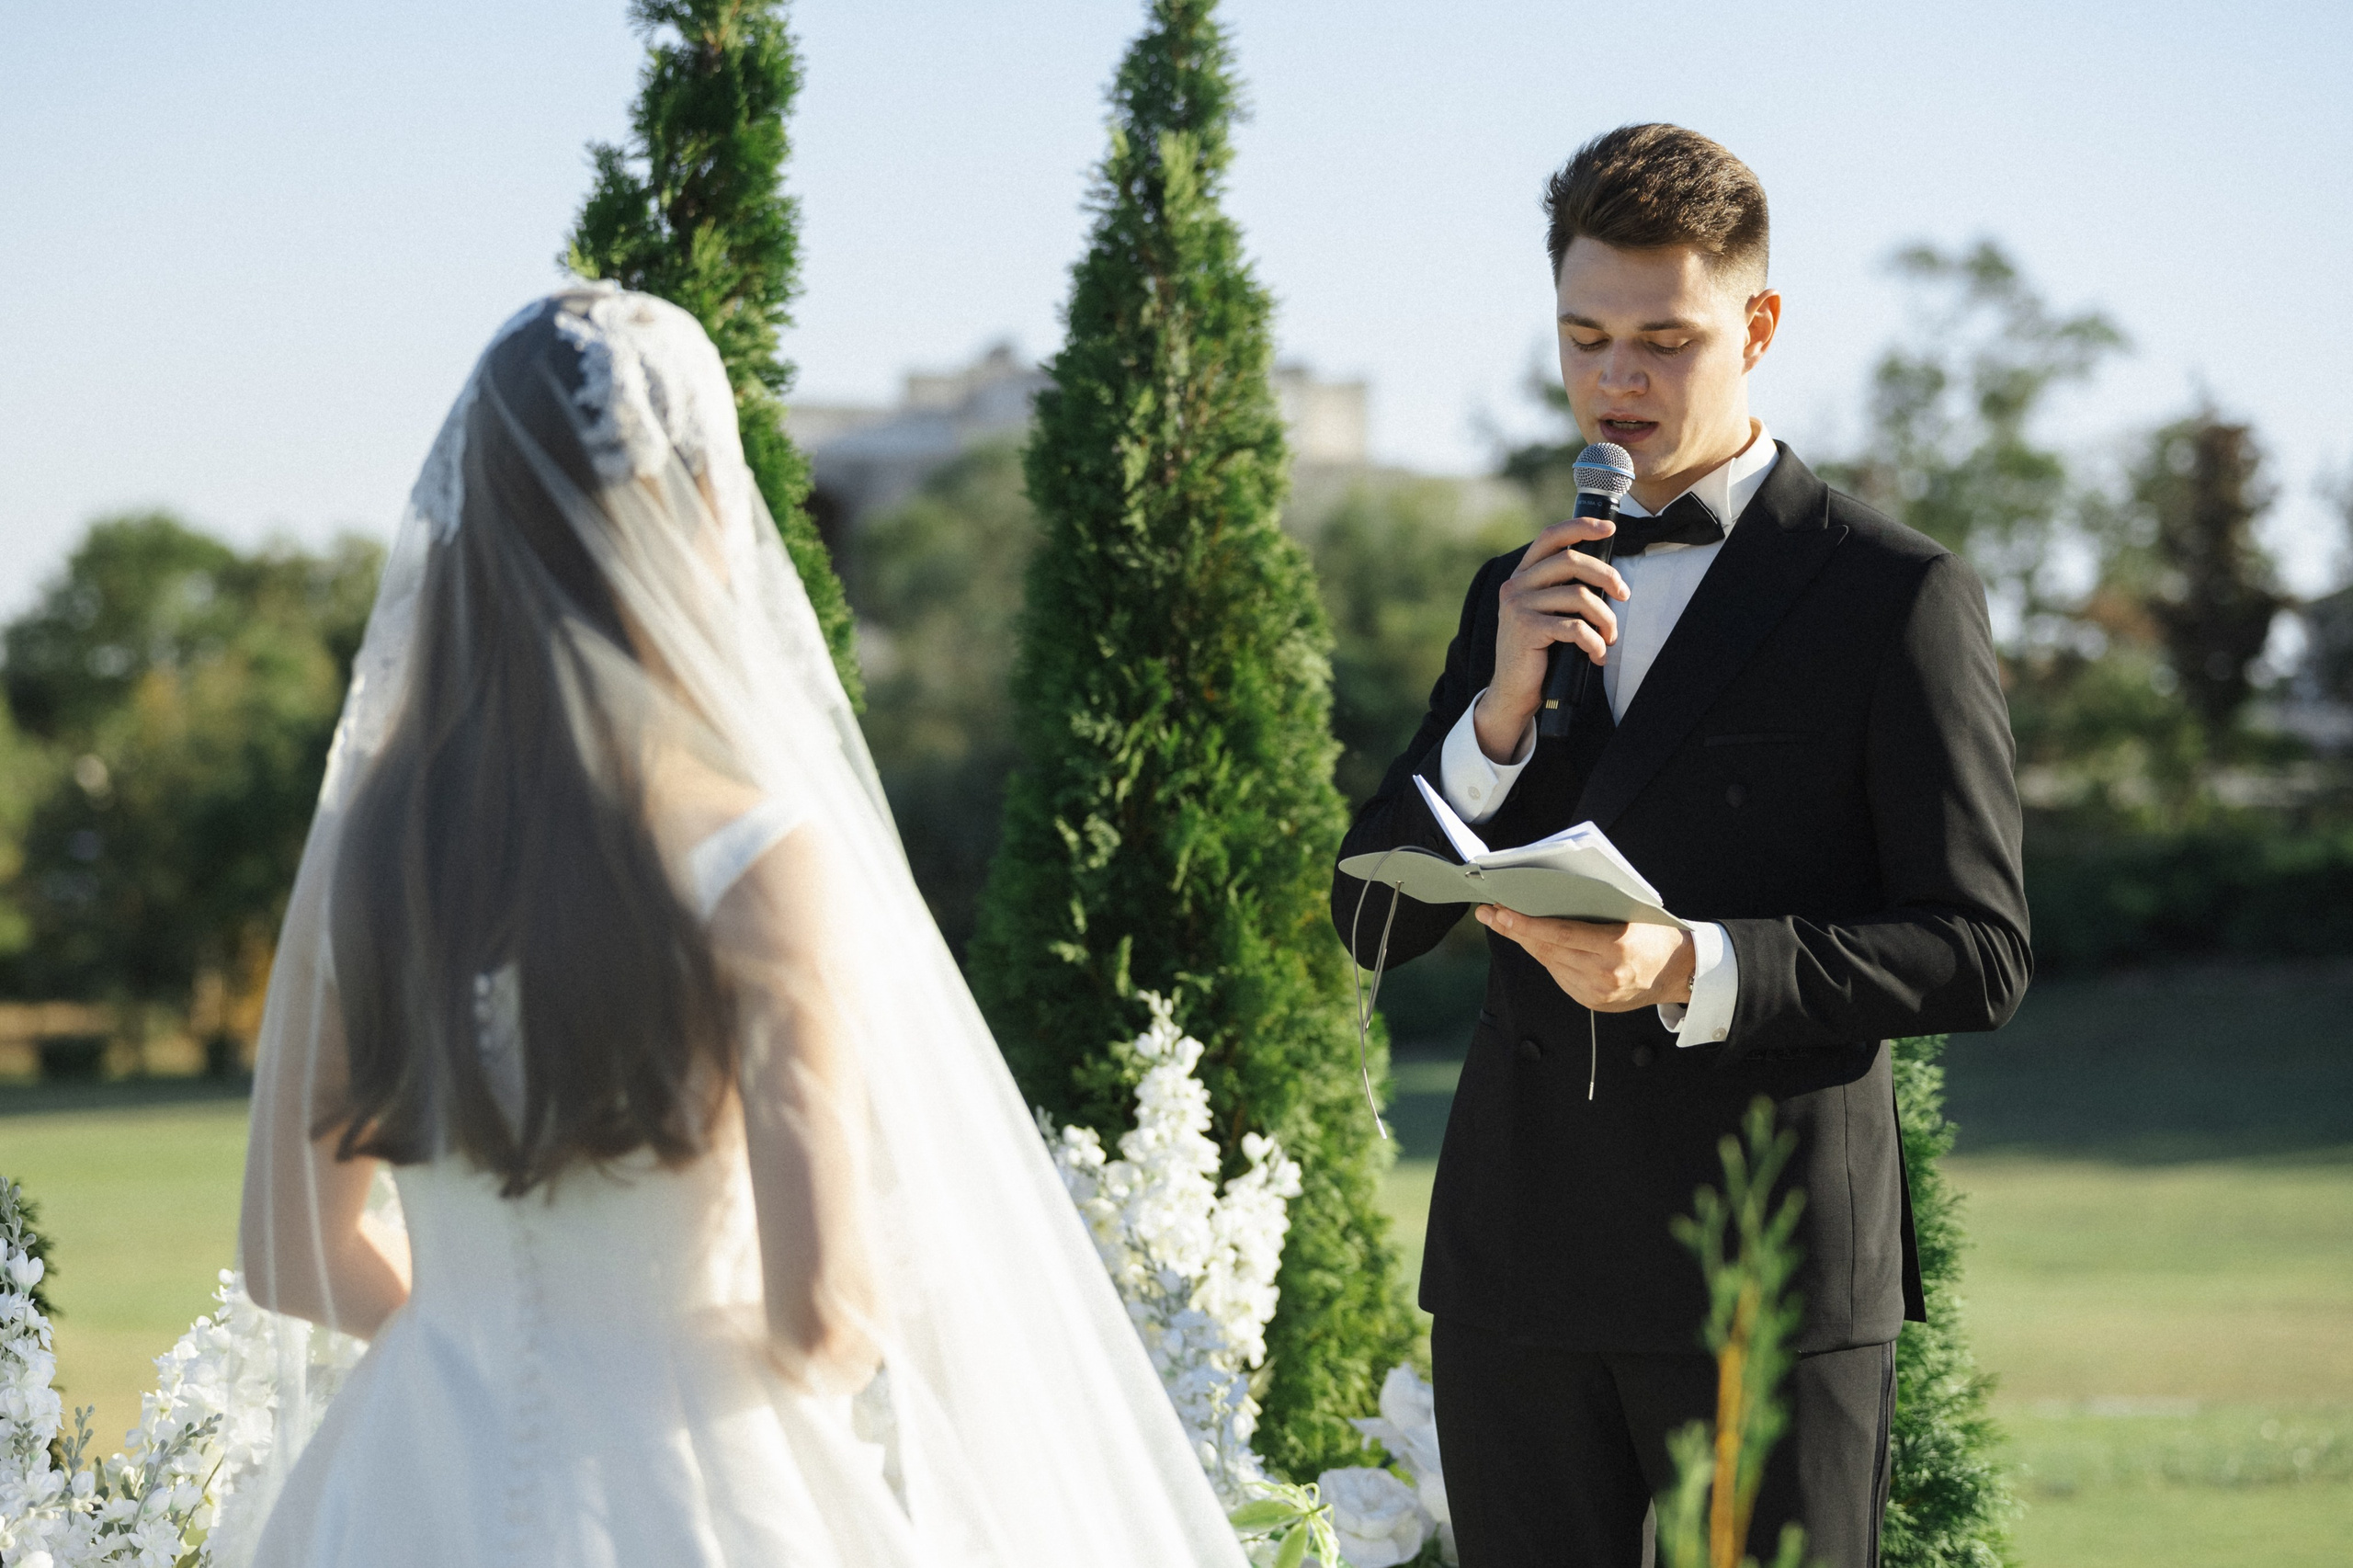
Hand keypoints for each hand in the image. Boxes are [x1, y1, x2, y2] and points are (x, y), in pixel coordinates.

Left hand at [1474, 906, 1693, 1012]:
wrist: (1680, 973)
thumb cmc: (1656, 934)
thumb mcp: (1631, 913)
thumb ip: (1593, 909)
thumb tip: (1549, 896)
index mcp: (1615, 947)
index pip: (1559, 934)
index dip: (1525, 924)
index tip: (1500, 912)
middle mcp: (1604, 974)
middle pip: (1547, 950)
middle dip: (1514, 930)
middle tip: (1490, 913)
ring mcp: (1597, 992)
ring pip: (1549, 964)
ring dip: (1527, 944)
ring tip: (1506, 924)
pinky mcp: (1593, 1002)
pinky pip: (1560, 976)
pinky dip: (1547, 958)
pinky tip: (1536, 944)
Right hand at [1476, 517, 1630, 761]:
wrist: (1513, 691)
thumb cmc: (1539, 652)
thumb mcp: (1546, 612)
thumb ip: (1562, 589)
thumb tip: (1605, 575)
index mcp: (1522, 575)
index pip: (1550, 537)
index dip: (1581, 527)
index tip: (1610, 528)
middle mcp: (1515, 585)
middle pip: (1571, 560)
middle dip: (1606, 576)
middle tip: (1624, 595)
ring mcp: (1518, 606)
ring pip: (1579, 596)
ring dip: (1605, 618)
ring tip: (1610, 637)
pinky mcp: (1526, 629)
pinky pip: (1575, 628)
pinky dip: (1595, 642)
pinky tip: (1598, 654)